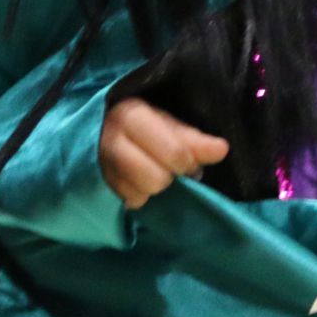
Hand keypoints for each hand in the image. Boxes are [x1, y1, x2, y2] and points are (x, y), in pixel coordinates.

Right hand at [97, 97, 227, 208]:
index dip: (187, 163)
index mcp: (132, 115)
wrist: (103, 128)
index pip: (172, 152)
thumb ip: (195, 139)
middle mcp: (110, 139)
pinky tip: (139, 183)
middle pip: (156, 180)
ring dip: (153, 189)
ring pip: (140, 195)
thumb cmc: (146, 125)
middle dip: (170, 177)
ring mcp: (98, 163)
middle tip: (172, 169)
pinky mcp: (95, 183)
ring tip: (155, 174)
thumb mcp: (170, 124)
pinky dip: (139, 196)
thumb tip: (222, 150)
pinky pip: (128, 202)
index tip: (192, 163)